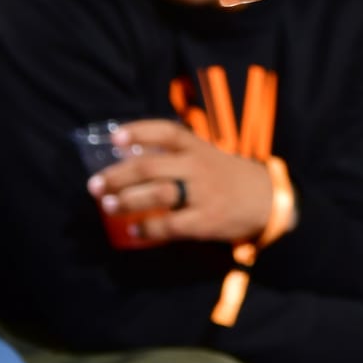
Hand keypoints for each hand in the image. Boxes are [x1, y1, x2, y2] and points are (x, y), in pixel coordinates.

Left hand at [91, 118, 272, 245]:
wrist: (268, 201)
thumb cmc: (229, 177)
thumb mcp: (208, 156)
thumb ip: (177, 157)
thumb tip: (129, 161)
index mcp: (198, 147)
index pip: (167, 132)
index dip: (139, 132)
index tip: (114, 138)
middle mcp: (198, 166)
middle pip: (150, 167)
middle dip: (117, 176)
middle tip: (94, 185)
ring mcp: (202, 194)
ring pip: (157, 194)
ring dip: (127, 200)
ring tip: (107, 206)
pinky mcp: (205, 220)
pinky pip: (169, 225)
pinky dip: (147, 229)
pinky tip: (134, 230)